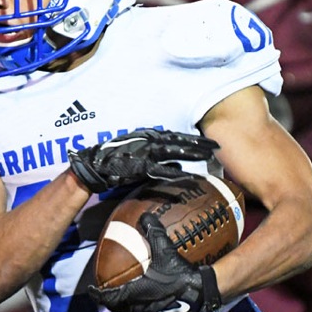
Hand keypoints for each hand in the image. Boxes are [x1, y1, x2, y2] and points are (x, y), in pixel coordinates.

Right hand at [68, 129, 218, 192]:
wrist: (94, 165)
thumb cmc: (117, 161)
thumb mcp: (142, 156)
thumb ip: (161, 160)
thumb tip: (181, 166)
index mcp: (150, 137)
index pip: (178, 136)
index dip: (196, 139)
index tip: (212, 143)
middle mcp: (149, 141)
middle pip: (180, 141)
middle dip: (199, 143)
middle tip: (217, 146)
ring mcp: (144, 152)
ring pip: (173, 151)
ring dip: (191, 153)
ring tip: (208, 155)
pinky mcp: (138, 165)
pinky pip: (159, 169)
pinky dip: (173, 172)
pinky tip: (187, 175)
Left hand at [88, 212, 221, 311]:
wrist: (200, 291)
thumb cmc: (178, 274)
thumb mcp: (165, 249)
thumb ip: (154, 231)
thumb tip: (145, 215)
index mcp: (134, 292)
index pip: (109, 297)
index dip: (98, 294)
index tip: (91, 289)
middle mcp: (139, 305)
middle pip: (117, 307)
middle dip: (109, 300)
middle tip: (104, 291)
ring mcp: (150, 311)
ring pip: (130, 311)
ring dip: (122, 304)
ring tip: (120, 293)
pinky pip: (142, 310)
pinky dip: (136, 304)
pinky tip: (143, 295)